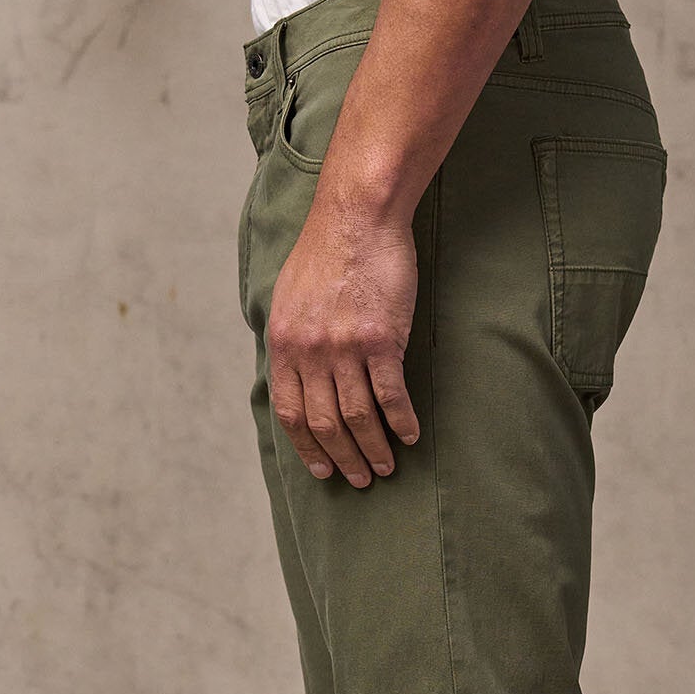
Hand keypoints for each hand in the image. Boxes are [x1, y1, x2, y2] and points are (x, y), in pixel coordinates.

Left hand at [266, 183, 420, 486]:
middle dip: (344, 458)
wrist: (357, 215)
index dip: (308, 448)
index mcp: (285, 344)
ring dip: (373, 448)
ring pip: (358, 417)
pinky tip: (410, 435)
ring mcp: (345, 347)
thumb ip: (291, 340)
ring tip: (386, 465)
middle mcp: (310, 351)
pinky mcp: (381, 339)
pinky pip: (391, 395)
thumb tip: (295, 375)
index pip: (291, 413)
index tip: (323, 469)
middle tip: (360, 478)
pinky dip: (401, 422)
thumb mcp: (288, 297)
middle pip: (326, 423)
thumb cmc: (327, 251)